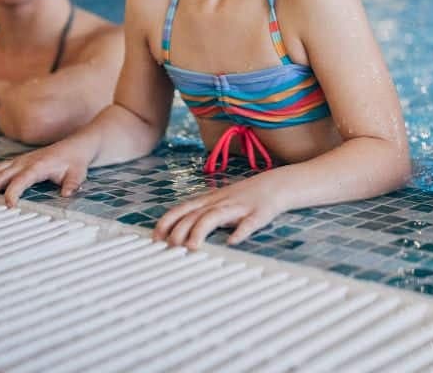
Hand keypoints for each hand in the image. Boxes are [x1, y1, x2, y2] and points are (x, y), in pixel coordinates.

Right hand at [0, 139, 90, 206]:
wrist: (74, 147)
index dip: (13, 192)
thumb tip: (67, 194)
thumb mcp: (78, 174)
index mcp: (38, 166)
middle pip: (2, 175)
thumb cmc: (75, 162)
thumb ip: (72, 184)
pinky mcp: (17, 161)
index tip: (8, 205)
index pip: (21, 180)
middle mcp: (25, 162)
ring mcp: (19, 160)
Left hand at [153, 175, 284, 249]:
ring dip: (201, 231)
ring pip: (216, 216)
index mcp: (210, 199)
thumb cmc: (245, 196)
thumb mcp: (219, 201)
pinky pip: (249, 222)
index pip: (182, 208)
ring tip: (192, 247)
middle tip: (170, 248)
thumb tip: (179, 233)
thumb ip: (201, 214)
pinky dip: (240, 231)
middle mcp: (221, 201)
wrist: (277, 184)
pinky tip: (232, 242)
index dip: (167, 222)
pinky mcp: (258, 213)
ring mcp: (239, 207)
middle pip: (195, 214)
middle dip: (180, 230)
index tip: (155, 237)